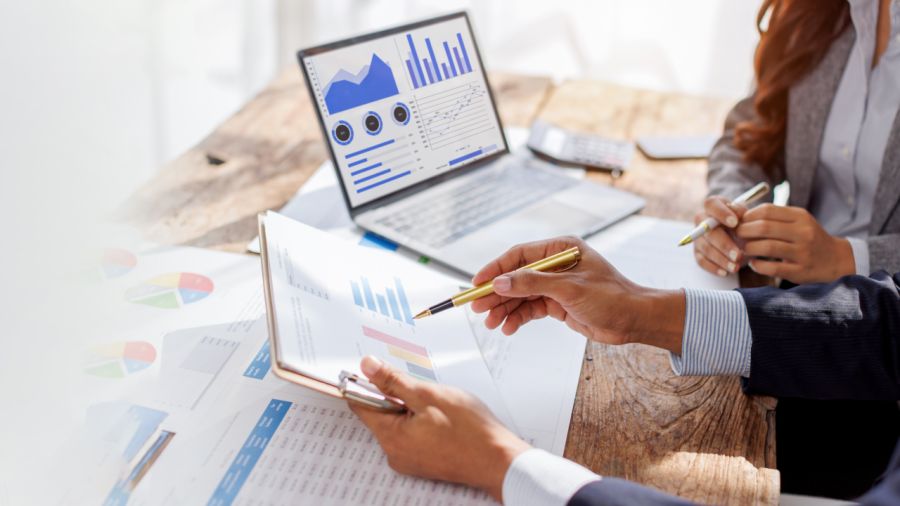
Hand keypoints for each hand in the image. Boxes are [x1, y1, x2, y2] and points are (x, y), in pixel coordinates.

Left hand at [349, 356, 529, 501]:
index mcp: (390, 436)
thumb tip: (367, 366)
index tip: (375, 369)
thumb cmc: (468, 429)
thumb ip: (393, 381)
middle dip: (397, 395)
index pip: (361, 405)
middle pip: (381, 414)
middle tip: (422, 388)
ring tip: (438, 405)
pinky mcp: (422, 462)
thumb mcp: (427, 394)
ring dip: (412, 408)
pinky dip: (421, 422)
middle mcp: (394, 453)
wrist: (497, 460)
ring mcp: (408, 460)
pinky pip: (412, 435)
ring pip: (399, 423)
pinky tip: (442, 419)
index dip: (365, 383)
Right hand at [470, 236, 685, 353]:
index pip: (519, 255)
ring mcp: (556, 284)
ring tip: (491, 324)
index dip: (496, 268)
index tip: (478, 283)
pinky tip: (508, 328)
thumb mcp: (569, 289)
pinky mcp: (558, 303)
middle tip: (479, 308)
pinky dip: (518, 317)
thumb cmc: (611, 297)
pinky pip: (530, 308)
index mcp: (560, 249)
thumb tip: (500, 283)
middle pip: (516, 276)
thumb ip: (532, 283)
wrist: (635, 321)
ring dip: (505, 309)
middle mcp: (556, 265)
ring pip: (521, 294)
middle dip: (497, 293)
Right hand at [693, 196, 747, 275]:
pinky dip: (713, 268)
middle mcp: (701, 220)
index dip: (721, 213)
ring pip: (705, 248)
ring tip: (736, 267)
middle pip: (707, 231)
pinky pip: (701, 261)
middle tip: (738, 255)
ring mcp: (698, 237)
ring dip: (721, 259)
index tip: (735, 223)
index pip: (711, 204)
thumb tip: (737, 214)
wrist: (741, 238)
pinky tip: (725, 272)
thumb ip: (743, 213)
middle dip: (723, 244)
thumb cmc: (744, 224)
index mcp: (713, 206)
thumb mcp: (747, 216)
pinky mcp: (698, 252)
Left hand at [735, 204, 855, 283]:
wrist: (835, 259)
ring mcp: (803, 252)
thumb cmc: (807, 238)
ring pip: (767, 247)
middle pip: (764, 227)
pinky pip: (773, 268)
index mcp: (800, 217)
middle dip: (744, 231)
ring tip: (743, 250)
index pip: (767, 210)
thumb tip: (738, 212)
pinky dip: (757, 265)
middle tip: (736, 236)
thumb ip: (772, 217)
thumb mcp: (796, 222)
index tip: (738, 222)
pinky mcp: (800, 271)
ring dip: (749, 248)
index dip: (747, 216)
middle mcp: (803, 232)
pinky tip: (753, 264)